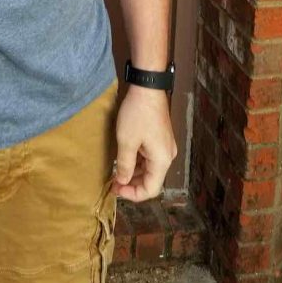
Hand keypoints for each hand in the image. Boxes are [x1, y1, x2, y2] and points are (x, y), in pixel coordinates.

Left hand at [109, 86, 177, 201]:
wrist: (148, 88)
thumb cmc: (137, 114)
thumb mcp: (126, 141)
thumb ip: (124, 165)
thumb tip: (122, 182)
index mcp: (162, 160)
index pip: (151, 189)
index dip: (133, 194)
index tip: (116, 190)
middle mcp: (167, 156)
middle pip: (151, 180)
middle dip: (132, 184)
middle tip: (113, 183)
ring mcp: (165, 146)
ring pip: (150, 168)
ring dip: (134, 173)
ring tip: (116, 173)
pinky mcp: (161, 138)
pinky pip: (150, 157)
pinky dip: (138, 161)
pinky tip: (124, 159)